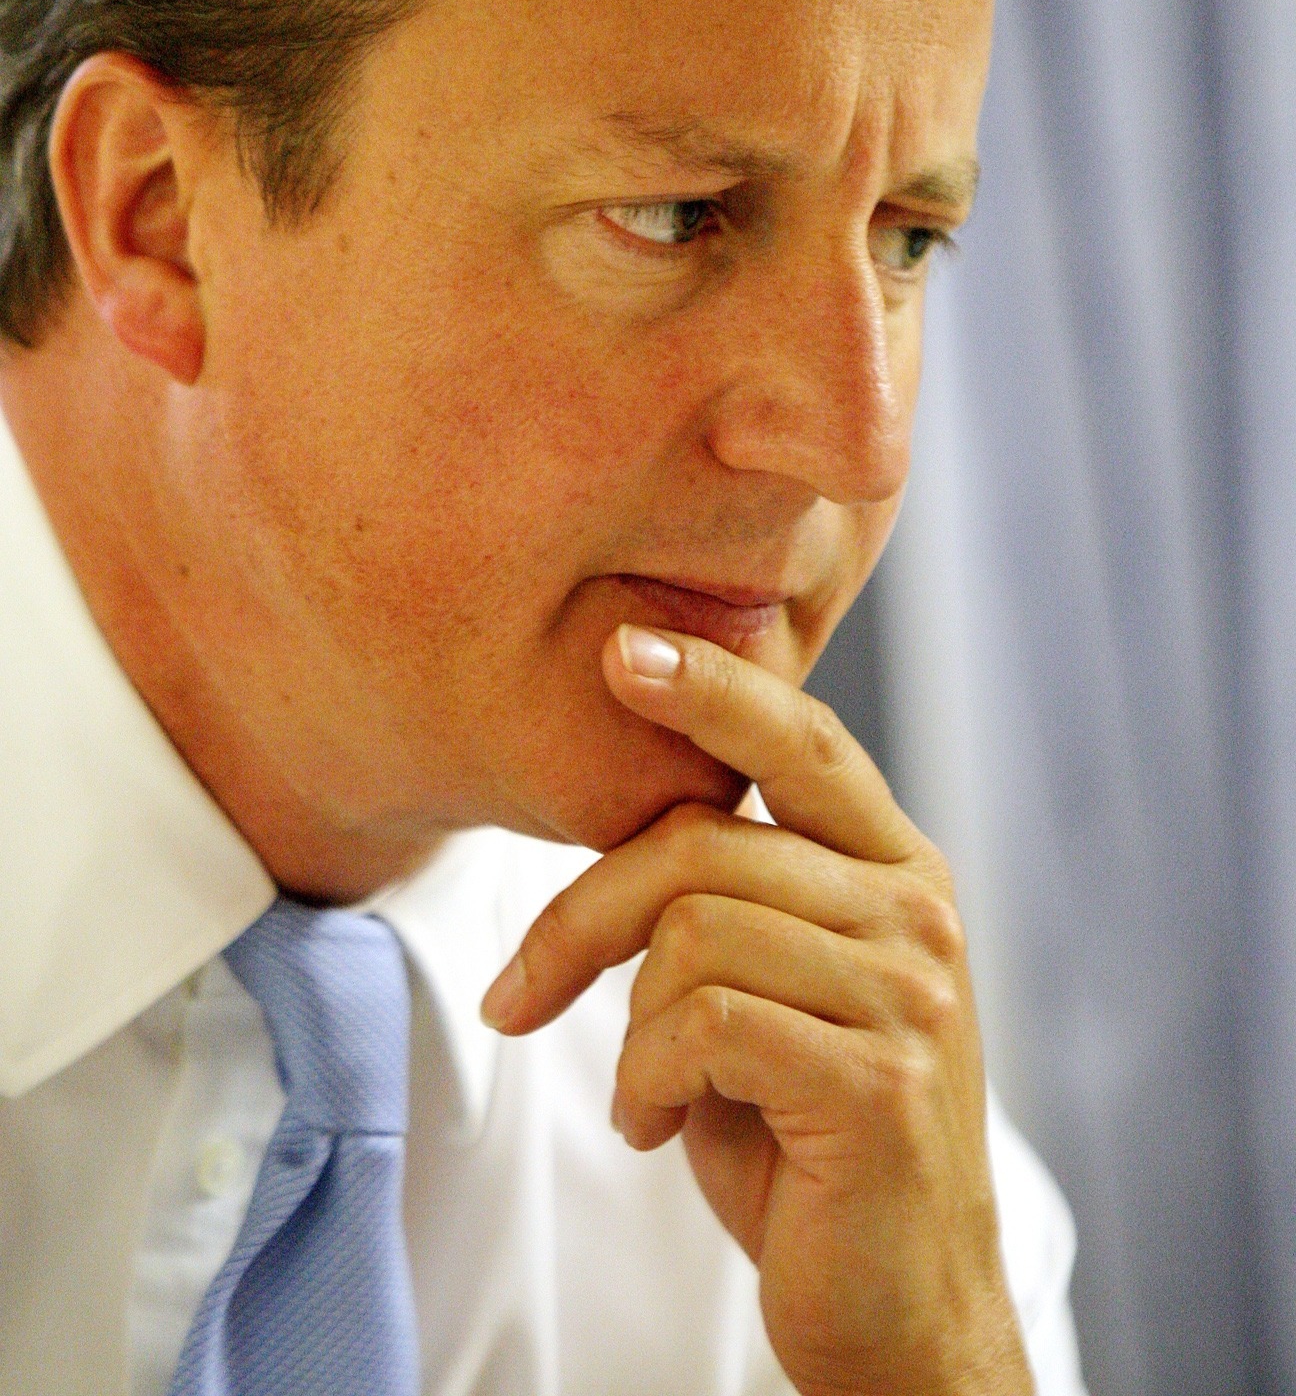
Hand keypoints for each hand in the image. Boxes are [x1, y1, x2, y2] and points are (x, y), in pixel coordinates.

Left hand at [481, 624, 1031, 1395]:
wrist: (898, 1305)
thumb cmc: (809, 1135)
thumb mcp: (773, 988)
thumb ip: (734, 896)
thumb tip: (635, 824)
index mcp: (894, 868)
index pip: (802, 740)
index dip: (712, 687)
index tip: (620, 648)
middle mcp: (916, 911)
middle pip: (700, 845)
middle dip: (580, 918)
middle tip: (519, 996)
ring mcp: (908, 993)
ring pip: (691, 934)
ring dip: (628, 1028)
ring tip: (646, 1092)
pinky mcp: (879, 1080)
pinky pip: (702, 1025)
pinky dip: (644, 1078)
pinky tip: (656, 1125)